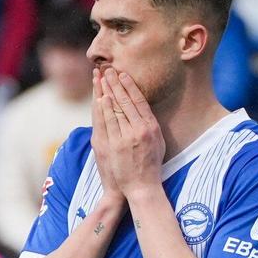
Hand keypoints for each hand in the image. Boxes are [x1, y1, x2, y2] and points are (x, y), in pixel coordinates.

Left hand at [94, 68, 164, 199]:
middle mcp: (139, 130)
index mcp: (151, 127)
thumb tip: (143, 109)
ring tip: (101, 78)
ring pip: (114, 110)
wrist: (141, 188)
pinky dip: (103, 109)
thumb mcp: (157, 142)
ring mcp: (125, 138)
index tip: (123, 74)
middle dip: (116, 84)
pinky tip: (100, 98)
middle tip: (108, 69)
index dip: (130, 86)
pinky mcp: (113, 146)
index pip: (139, 101)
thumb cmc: (151, 165)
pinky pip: (107, 123)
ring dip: (107, 92)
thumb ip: (149, 125)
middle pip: (125, 102)